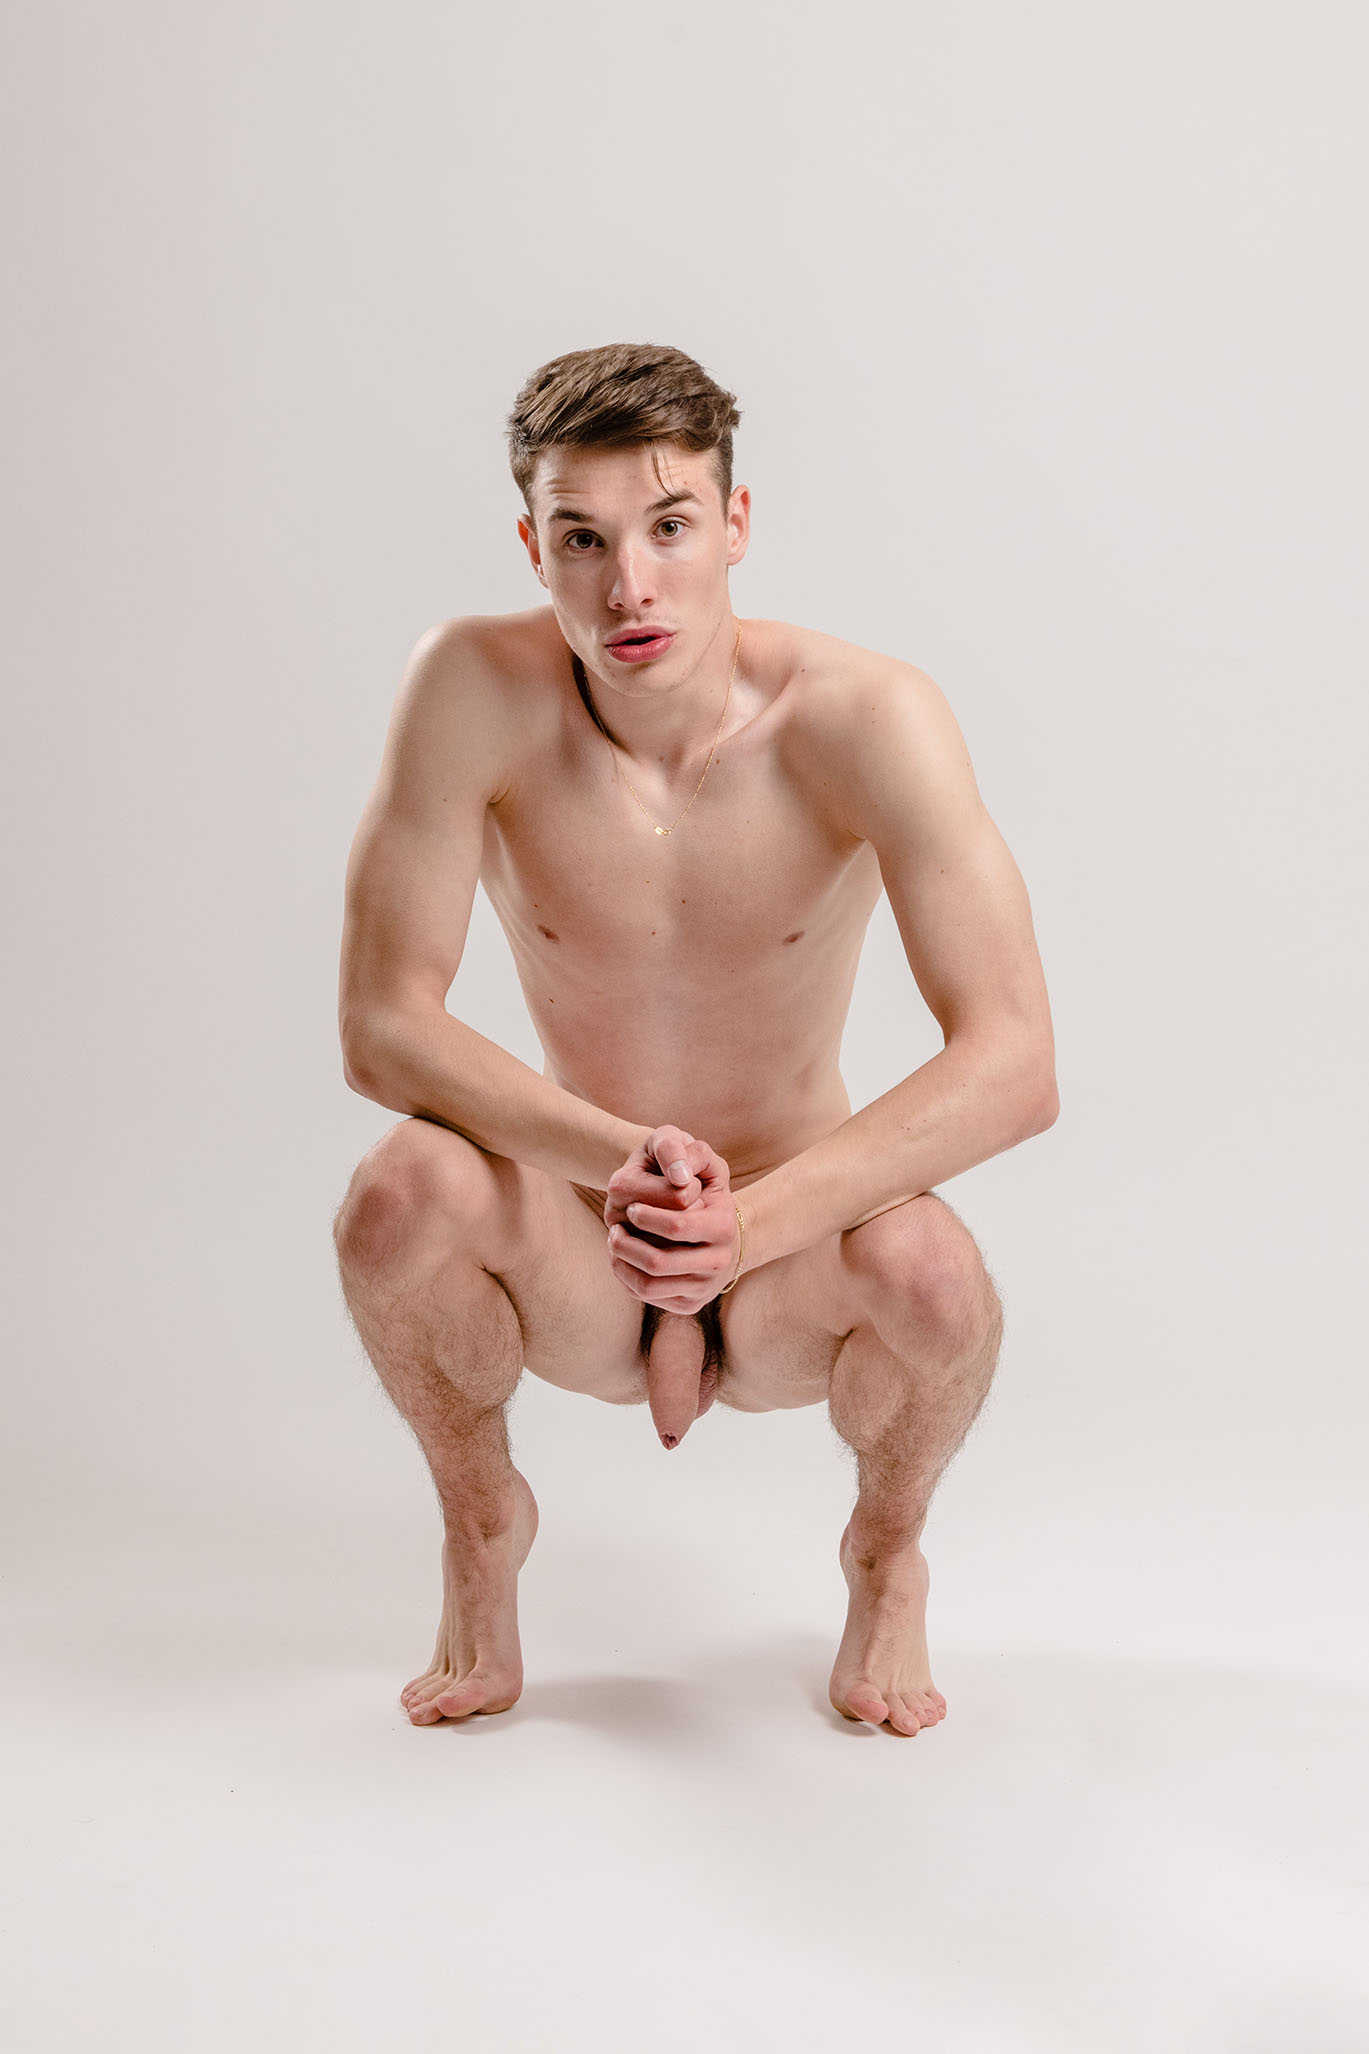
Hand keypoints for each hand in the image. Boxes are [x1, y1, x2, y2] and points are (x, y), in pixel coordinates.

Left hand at [604, 1123, 738, 1315]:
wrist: (720, 1228)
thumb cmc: (701, 1184)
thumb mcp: (699, 1157)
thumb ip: (687, 1150)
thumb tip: (678, 1176)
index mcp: (723, 1226)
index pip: (676, 1226)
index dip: (644, 1215)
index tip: (632, 1206)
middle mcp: (718, 1262)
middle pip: (658, 1263)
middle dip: (625, 1244)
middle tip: (613, 1226)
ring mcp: (704, 1287)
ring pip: (649, 1286)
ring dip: (621, 1264)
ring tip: (613, 1241)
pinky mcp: (689, 1304)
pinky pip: (647, 1298)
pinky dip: (626, 1277)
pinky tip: (622, 1257)